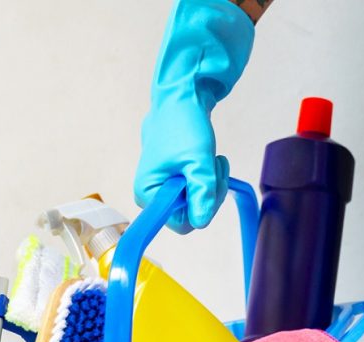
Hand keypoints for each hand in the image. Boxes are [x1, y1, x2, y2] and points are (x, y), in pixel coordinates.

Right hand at [134, 0, 254, 233]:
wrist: (181, 97)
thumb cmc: (182, 124)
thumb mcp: (198, 161)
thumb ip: (201, 192)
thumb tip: (201, 221)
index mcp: (148, 193)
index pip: (181, 223)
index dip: (201, 207)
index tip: (210, 183)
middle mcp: (150, 194)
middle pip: (189, 213)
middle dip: (209, 193)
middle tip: (215, 166)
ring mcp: (162, 186)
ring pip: (195, 202)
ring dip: (211, 183)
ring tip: (212, 159)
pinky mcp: (172, 179)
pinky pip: (195, 190)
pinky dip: (207, 177)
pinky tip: (209, 161)